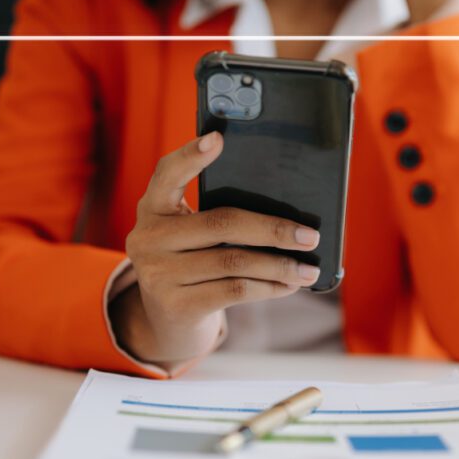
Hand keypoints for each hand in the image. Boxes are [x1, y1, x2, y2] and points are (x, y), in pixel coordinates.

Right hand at [110, 132, 321, 364]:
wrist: (166, 320)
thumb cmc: (192, 262)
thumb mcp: (190, 233)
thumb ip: (216, 215)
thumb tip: (286, 211)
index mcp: (153, 207)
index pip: (167, 173)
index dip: (191, 155)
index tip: (218, 138)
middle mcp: (148, 237)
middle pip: (221, 223)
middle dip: (273, 229)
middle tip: (310, 236)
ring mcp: (158, 274)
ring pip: (233, 262)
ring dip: (279, 265)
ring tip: (308, 268)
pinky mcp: (176, 305)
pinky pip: (233, 291)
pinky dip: (268, 287)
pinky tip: (289, 285)